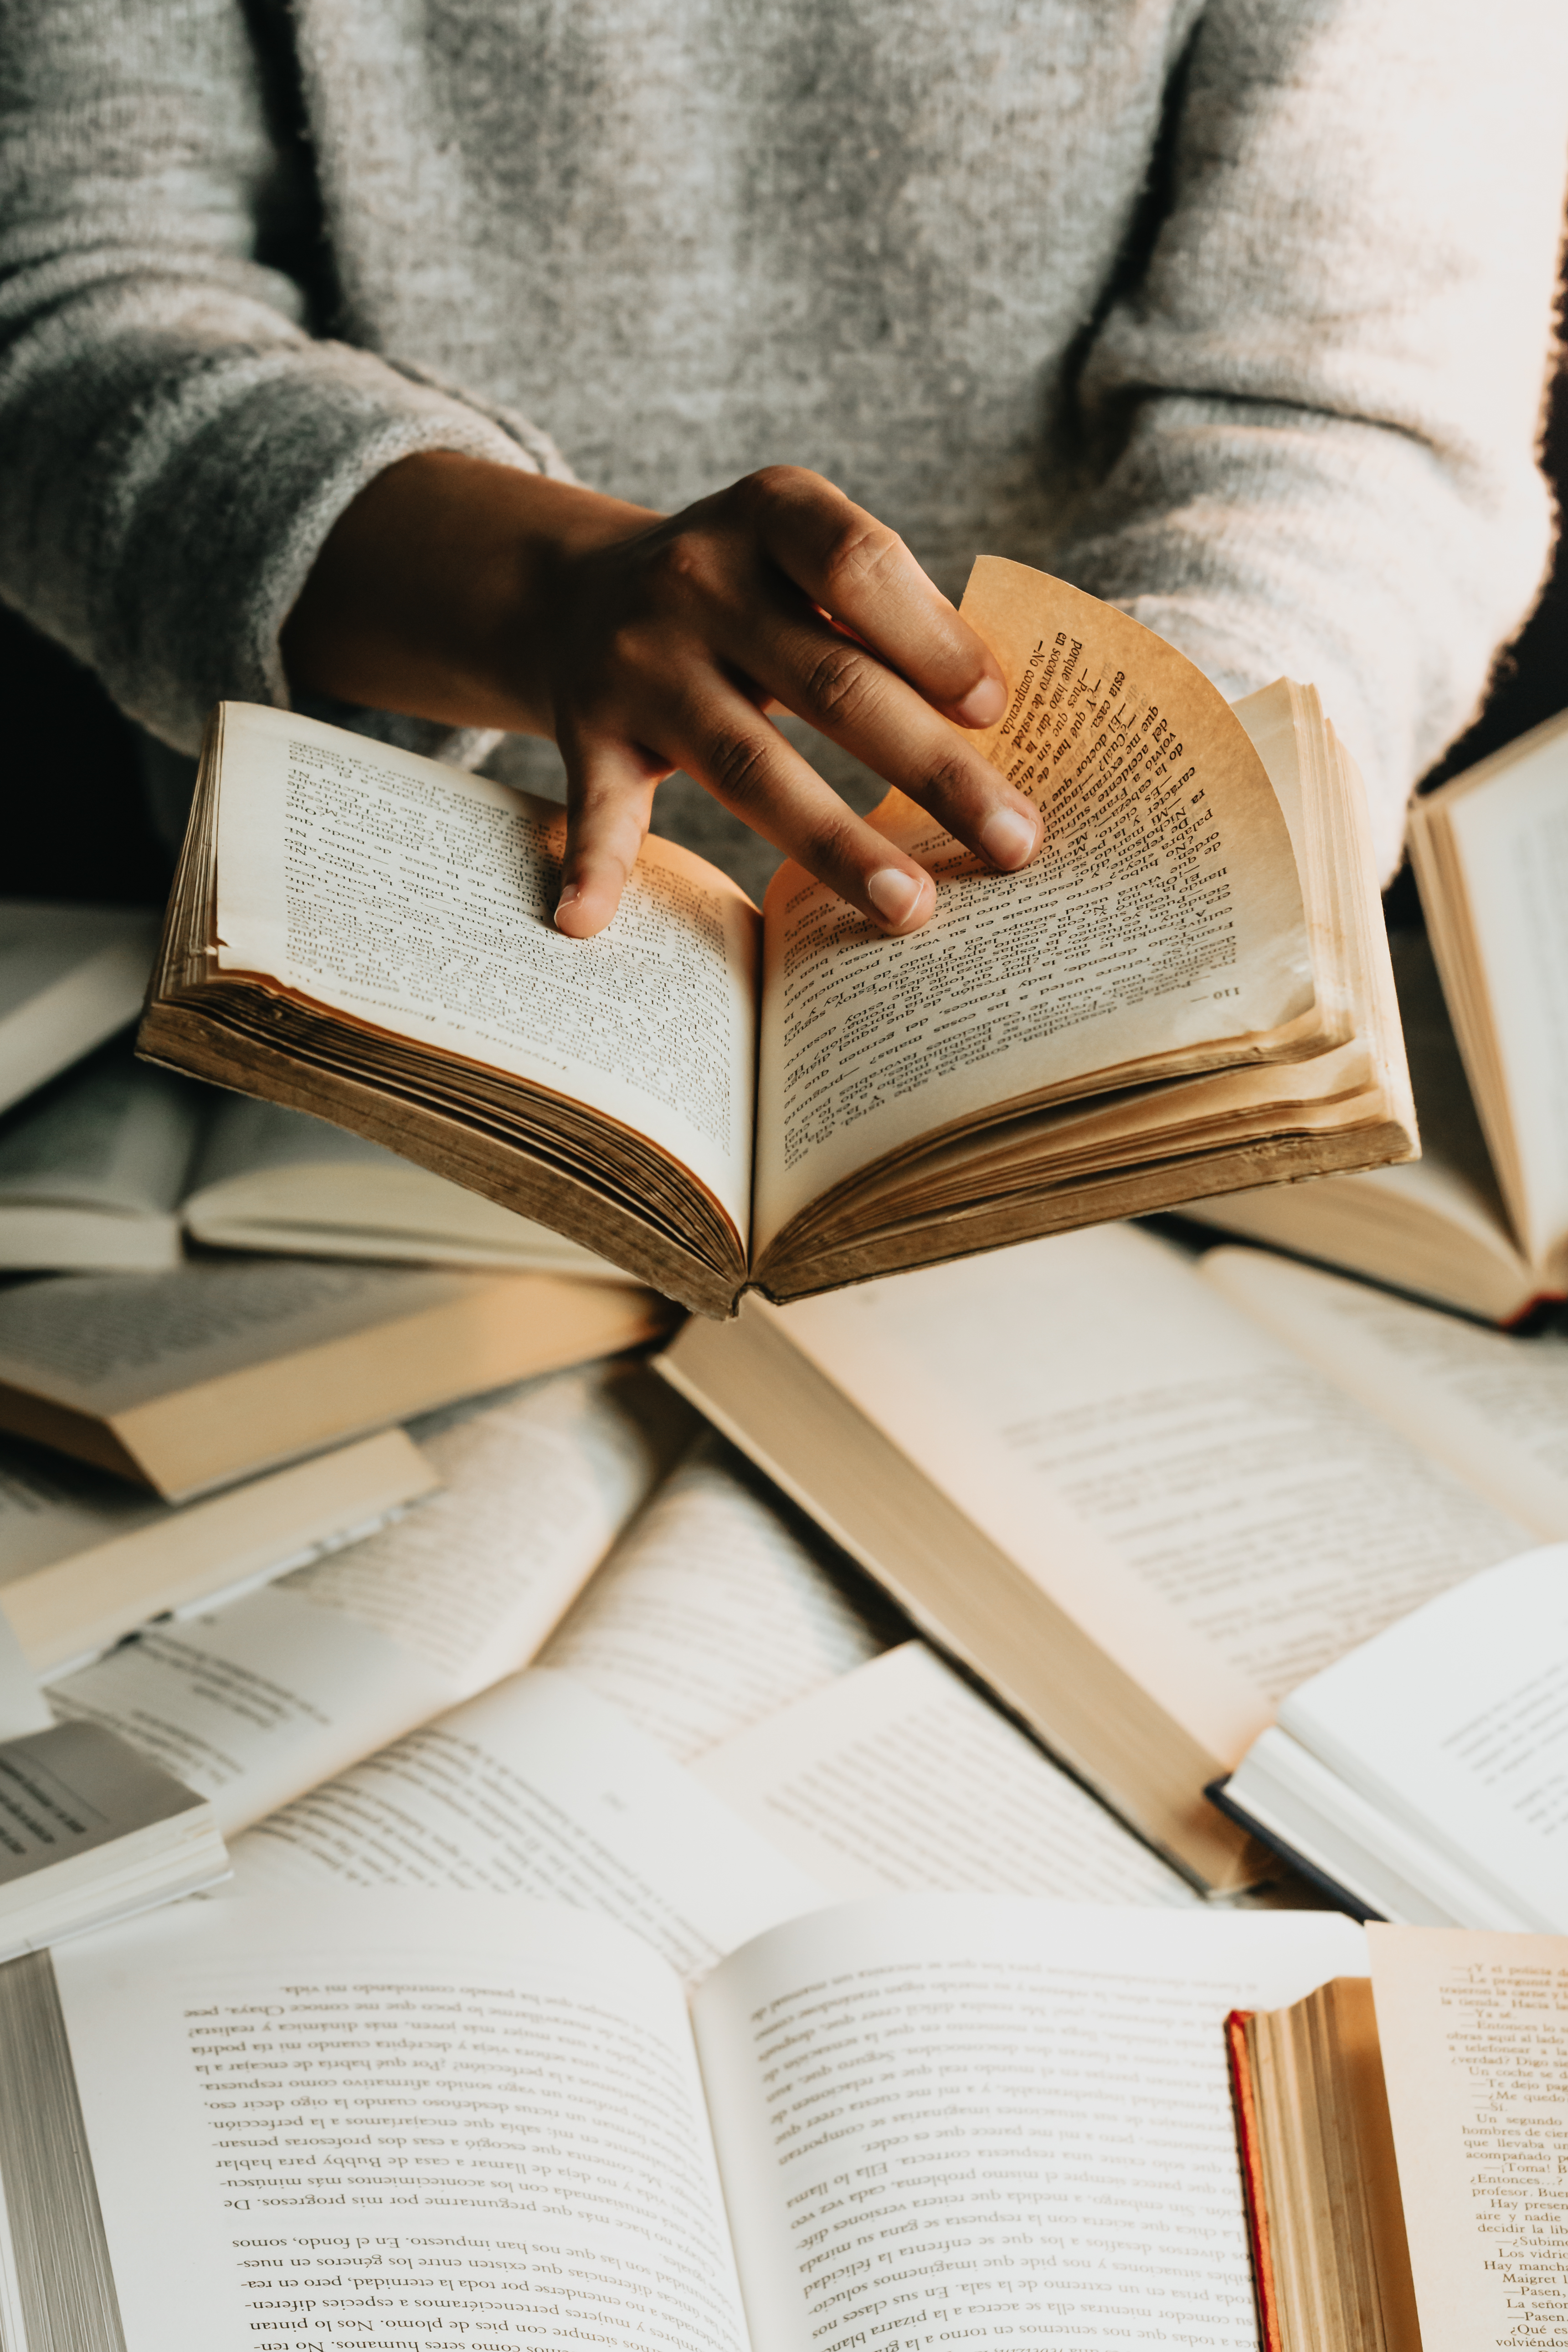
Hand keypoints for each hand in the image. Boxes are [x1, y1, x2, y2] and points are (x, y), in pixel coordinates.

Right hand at [282, 454, 1039, 936]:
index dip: (932, 638)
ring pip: (748, 763)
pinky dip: (593, 864)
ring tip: (909, 910)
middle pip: (831, 685)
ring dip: (833, 843)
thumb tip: (995, 719)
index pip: (859, 565)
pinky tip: (586, 920)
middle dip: (932, 770)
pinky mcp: (588, 729)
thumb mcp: (810, 561)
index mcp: (770, 514)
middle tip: (1014, 844)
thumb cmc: (748, 590)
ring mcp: (637, 660)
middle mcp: (697, 578)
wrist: (576, 589)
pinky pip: (597, 806)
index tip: (996, 709)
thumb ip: (891, 616)